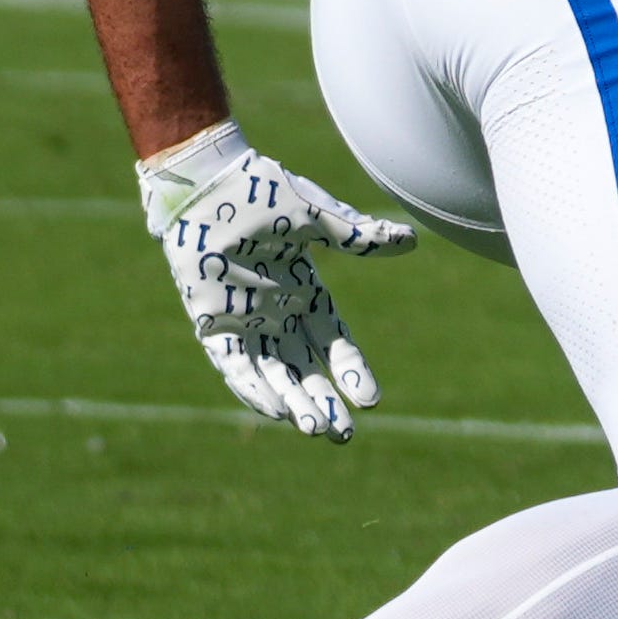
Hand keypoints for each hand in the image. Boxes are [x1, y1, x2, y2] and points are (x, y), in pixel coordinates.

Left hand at [137, 122, 416, 436]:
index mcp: (306, 292)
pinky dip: (251, 387)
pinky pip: (233, 364)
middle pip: (307, 369)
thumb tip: (410, 241)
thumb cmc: (261, 193)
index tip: (370, 400)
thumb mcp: (316, 216)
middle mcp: (279, 314)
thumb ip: (356, 236)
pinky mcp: (212, 322)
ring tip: (315, 429)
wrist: (208, 183)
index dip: (352, 370)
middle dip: (325, 402)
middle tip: (343, 435)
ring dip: (293, 402)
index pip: (335, 342)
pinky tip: (273, 409)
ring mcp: (245, 321)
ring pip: (274, 373)